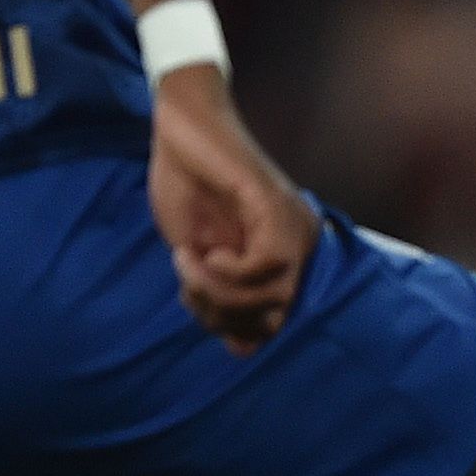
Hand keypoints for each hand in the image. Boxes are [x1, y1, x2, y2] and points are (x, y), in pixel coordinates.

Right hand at [147, 68, 318, 351]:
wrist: (178, 127)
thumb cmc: (186, 183)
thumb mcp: (197, 252)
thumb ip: (221, 294)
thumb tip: (243, 349)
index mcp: (283, 253)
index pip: (274, 320)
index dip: (232, 326)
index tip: (192, 302)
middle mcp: (298, 241)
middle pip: (275, 314)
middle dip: (222, 314)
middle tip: (187, 288)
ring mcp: (291, 224)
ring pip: (274, 295)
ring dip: (218, 291)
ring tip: (186, 263)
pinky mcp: (275, 206)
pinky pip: (267, 264)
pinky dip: (227, 270)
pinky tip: (201, 251)